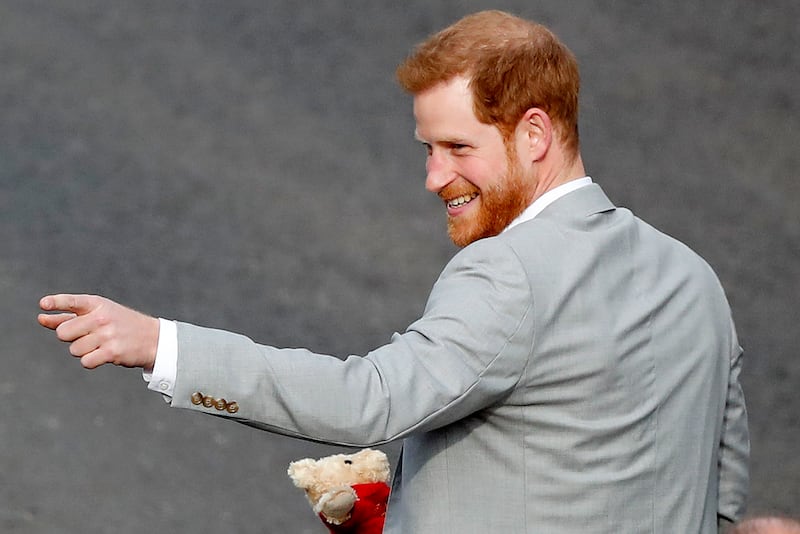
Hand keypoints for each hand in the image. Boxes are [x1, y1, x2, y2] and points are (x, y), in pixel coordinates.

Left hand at [38, 294, 159, 369]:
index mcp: (97, 304)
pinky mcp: (112, 352)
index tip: (43, 304)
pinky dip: (91, 361)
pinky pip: (85, 361)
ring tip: (101, 345)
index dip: (56, 302)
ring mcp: (107, 335)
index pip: (72, 301)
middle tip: (86, 336)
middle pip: (64, 333)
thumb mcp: (99, 314)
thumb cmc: (121, 325)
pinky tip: (103, 354)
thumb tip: (42, 319)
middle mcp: (102, 318)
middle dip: (69, 338)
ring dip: (83, 351)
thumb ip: (69, 317)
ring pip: (74, 349)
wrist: (154, 339)